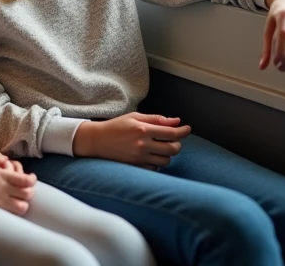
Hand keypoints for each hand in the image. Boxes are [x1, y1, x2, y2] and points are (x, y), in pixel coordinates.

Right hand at [72, 113, 190, 168]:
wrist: (97, 141)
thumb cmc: (116, 126)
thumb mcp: (135, 117)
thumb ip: (156, 119)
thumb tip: (176, 121)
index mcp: (143, 129)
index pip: (171, 133)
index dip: (183, 131)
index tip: (187, 129)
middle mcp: (143, 144)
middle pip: (173, 149)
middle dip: (177, 144)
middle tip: (172, 139)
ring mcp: (139, 157)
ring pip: (166, 160)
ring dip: (167, 154)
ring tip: (160, 147)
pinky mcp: (136, 166)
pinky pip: (156, 167)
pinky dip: (157, 162)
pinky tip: (151, 155)